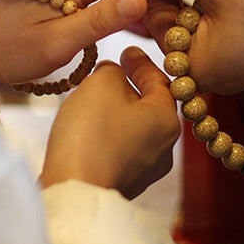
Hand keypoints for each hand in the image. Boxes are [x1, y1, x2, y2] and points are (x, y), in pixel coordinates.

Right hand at [40, 47, 180, 199]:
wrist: (75, 192)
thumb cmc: (92, 135)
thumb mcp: (102, 84)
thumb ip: (112, 70)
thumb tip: (113, 73)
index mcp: (167, 120)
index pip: (161, 82)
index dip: (142, 63)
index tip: (128, 52)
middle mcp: (164, 148)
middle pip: (149, 106)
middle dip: (129, 87)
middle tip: (111, 71)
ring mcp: (144, 170)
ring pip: (134, 128)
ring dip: (117, 110)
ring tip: (95, 97)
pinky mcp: (123, 183)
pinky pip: (120, 148)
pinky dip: (108, 132)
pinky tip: (89, 126)